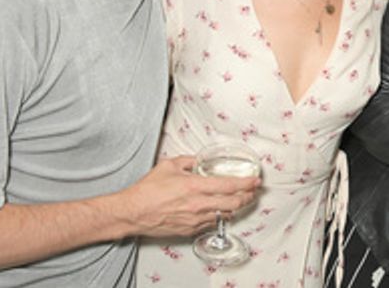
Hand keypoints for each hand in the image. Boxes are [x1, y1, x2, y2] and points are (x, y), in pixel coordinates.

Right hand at [110, 155, 258, 237]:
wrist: (132, 213)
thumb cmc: (147, 190)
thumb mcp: (169, 165)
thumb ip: (188, 160)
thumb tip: (199, 159)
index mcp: (194, 187)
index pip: (229, 186)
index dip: (246, 184)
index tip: (255, 181)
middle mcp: (198, 205)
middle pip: (233, 203)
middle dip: (248, 197)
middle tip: (253, 191)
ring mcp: (194, 219)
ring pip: (225, 215)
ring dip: (236, 207)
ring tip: (241, 200)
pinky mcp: (189, 230)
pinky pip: (211, 223)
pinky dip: (220, 216)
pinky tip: (221, 210)